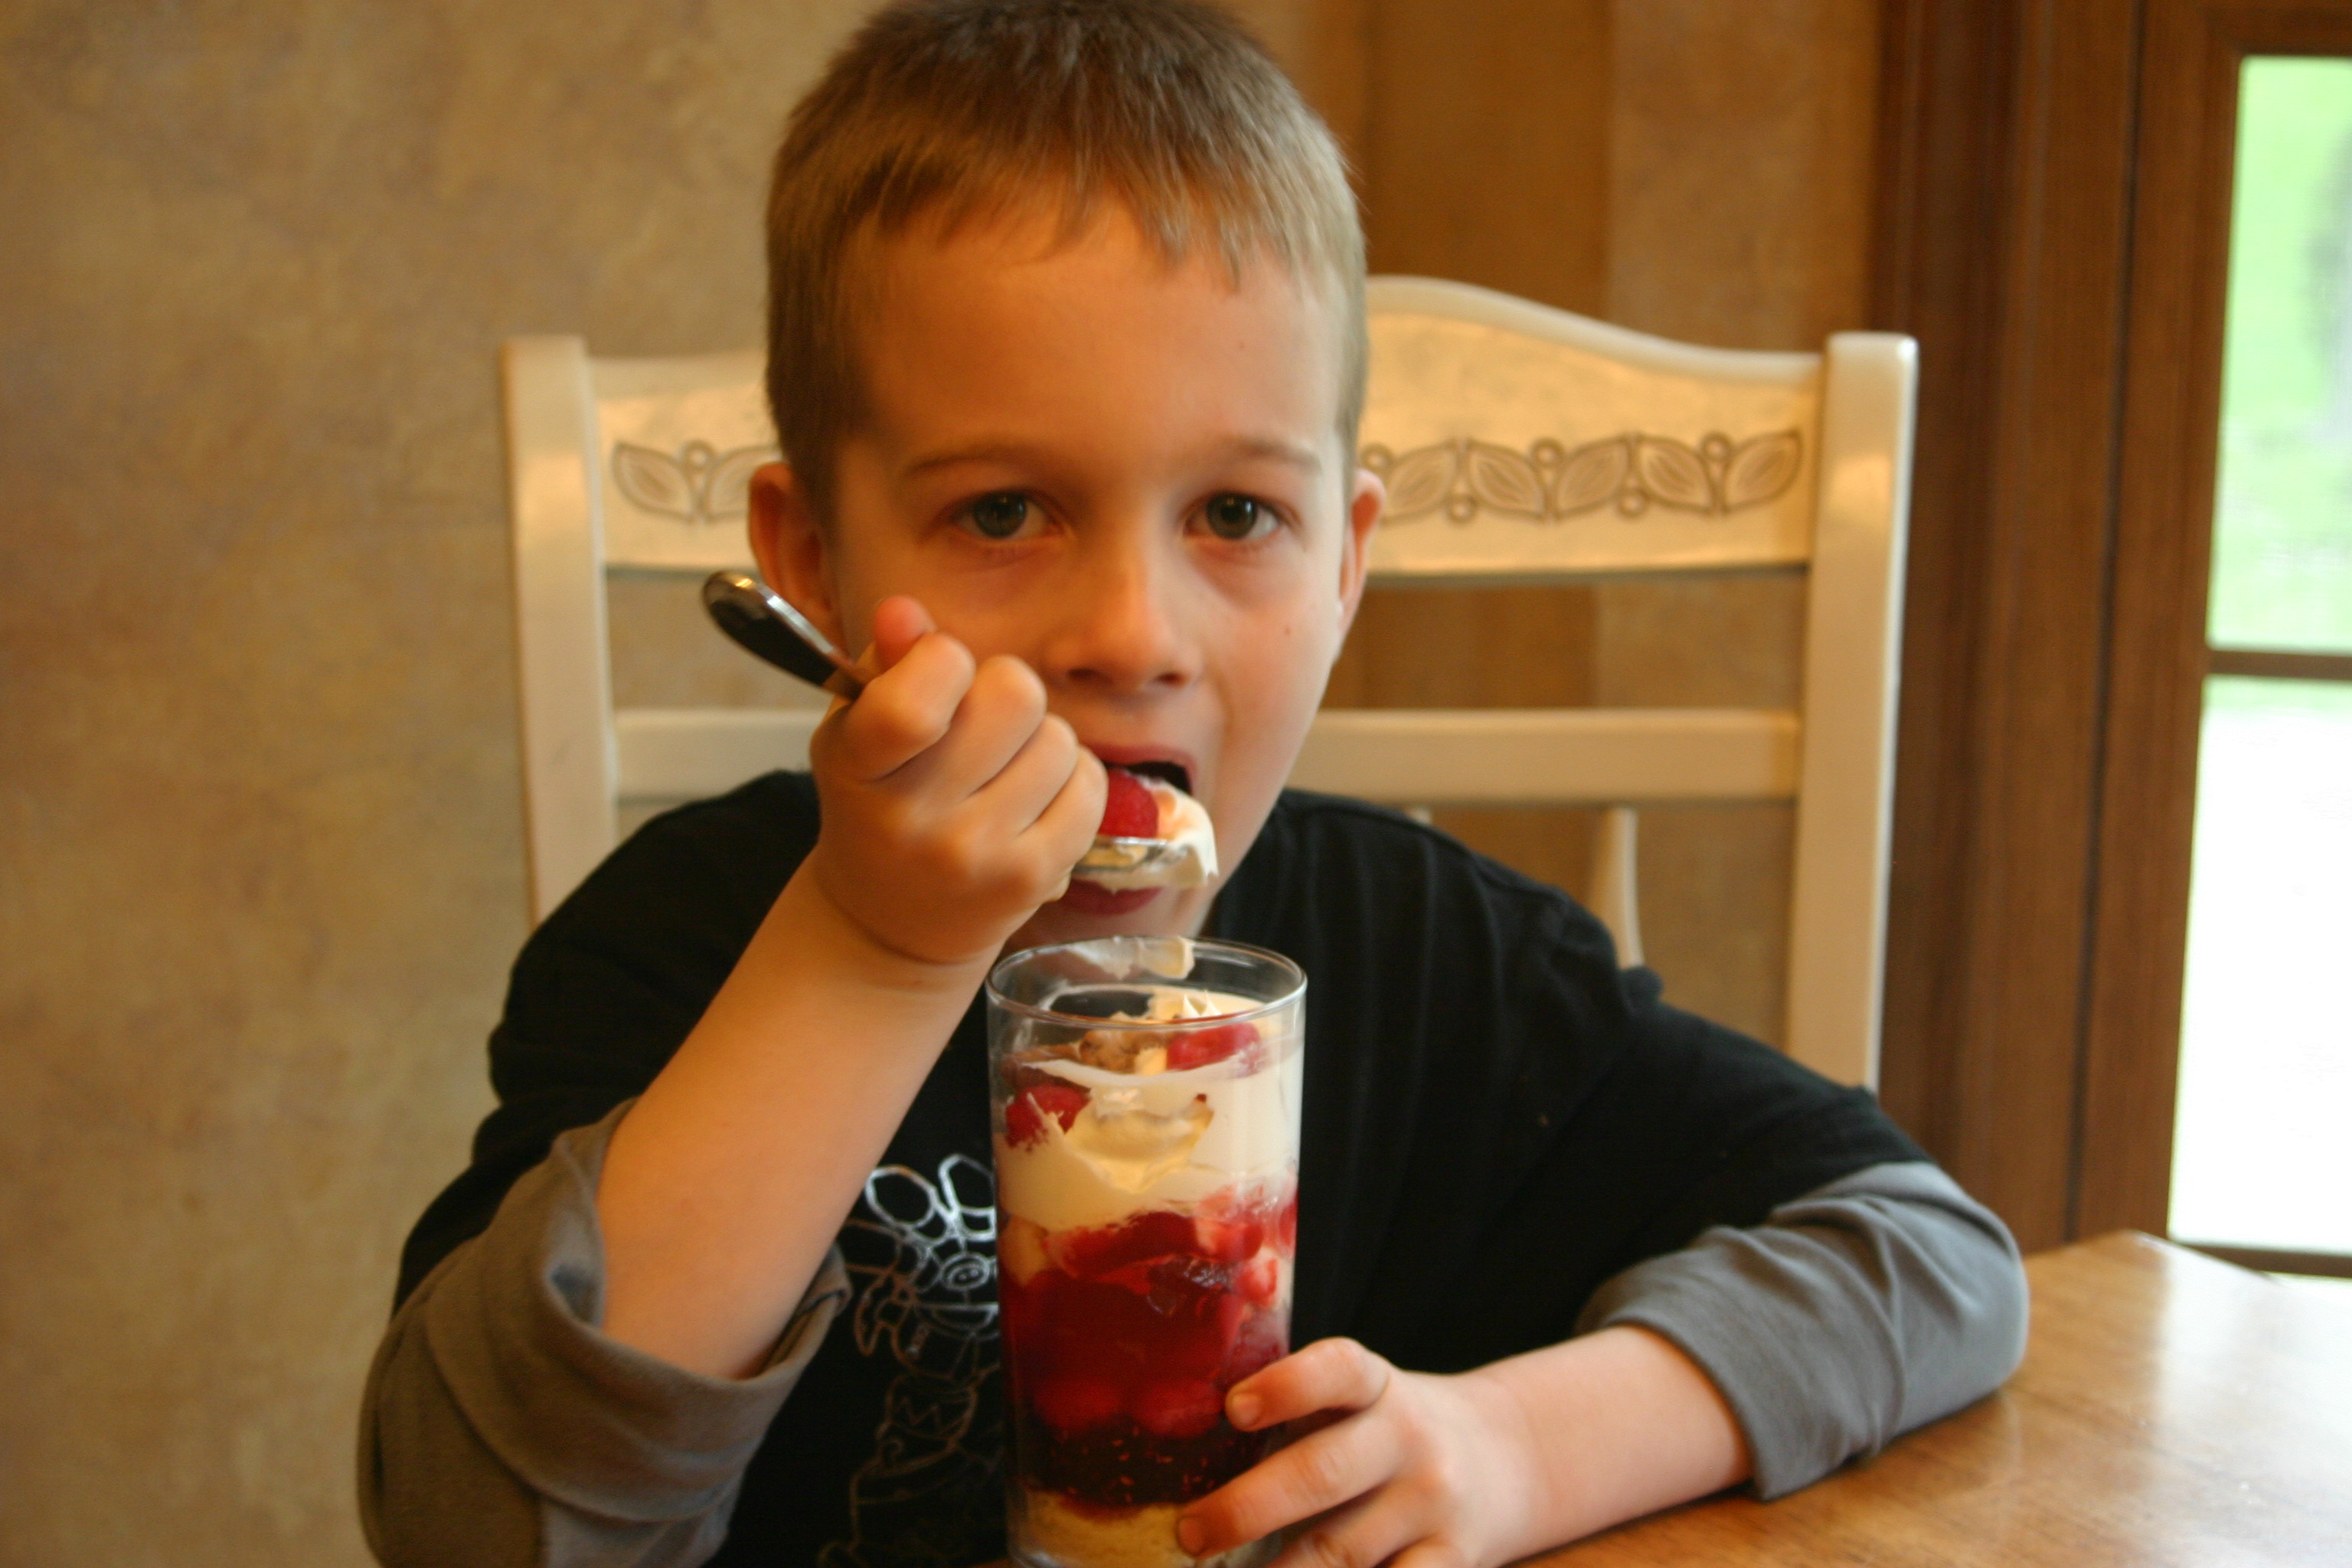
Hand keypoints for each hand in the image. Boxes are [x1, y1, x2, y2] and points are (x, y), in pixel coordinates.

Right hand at [804, 595, 1103, 966]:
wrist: (889, 926)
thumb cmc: (879, 805)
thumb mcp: (859, 731)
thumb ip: (885, 664)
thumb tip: (905, 610)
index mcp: (858, 767)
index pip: (916, 698)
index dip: (943, 660)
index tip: (939, 675)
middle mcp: (914, 819)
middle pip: (1015, 693)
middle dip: (1005, 690)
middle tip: (981, 725)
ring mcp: (977, 853)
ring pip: (1059, 737)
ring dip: (1040, 740)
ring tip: (1003, 771)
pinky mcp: (1031, 877)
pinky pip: (1090, 784)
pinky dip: (1072, 780)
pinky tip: (1034, 801)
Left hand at [1177, 1338, 1539, 1567]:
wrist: (1511, 1457)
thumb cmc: (1391, 1431)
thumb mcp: (1361, 1399)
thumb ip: (1297, 1409)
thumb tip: (1178, 1439)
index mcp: (1378, 1386)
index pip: (1338, 1371)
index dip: (1287, 1386)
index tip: (1233, 1409)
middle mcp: (1409, 1441)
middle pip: (1323, 1474)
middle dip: (1247, 1508)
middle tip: (1189, 1532)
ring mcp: (1433, 1507)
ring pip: (1341, 1554)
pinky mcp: (1453, 1561)